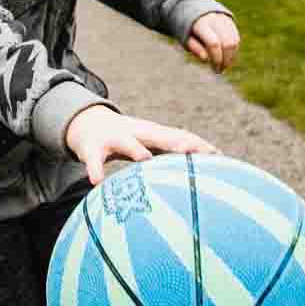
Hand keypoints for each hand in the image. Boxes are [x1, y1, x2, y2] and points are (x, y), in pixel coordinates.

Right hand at [64, 105, 217, 184]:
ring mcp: (114, 139)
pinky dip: (95, 169)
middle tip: (190, 151)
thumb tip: (200, 172)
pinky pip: (94, 160)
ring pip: (126, 143)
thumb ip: (169, 156)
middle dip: (174, 143)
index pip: (179, 138)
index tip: (217, 155)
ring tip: (144, 158)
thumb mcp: (149, 145)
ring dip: (135, 149)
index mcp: (153, 135)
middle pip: (159, 137)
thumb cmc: (127, 140)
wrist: (88, 124)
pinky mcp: (92, 148)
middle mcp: (137, 133)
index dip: (197, 146)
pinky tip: (96, 181)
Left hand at [185, 12, 239, 72]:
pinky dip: (233, 50)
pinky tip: (227, 58)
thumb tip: (206, 60)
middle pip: (227, 43)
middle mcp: (215, 19)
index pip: (213, 44)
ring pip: (234, 41)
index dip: (216, 59)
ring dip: (231, 57)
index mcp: (201, 24)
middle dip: (226, 60)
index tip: (215, 69)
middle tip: (220, 70)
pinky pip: (236, 38)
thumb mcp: (185, 37)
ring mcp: (224, 19)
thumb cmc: (187, 27)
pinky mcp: (230, 20)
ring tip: (223, 66)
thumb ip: (195, 48)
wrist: (193, 6)